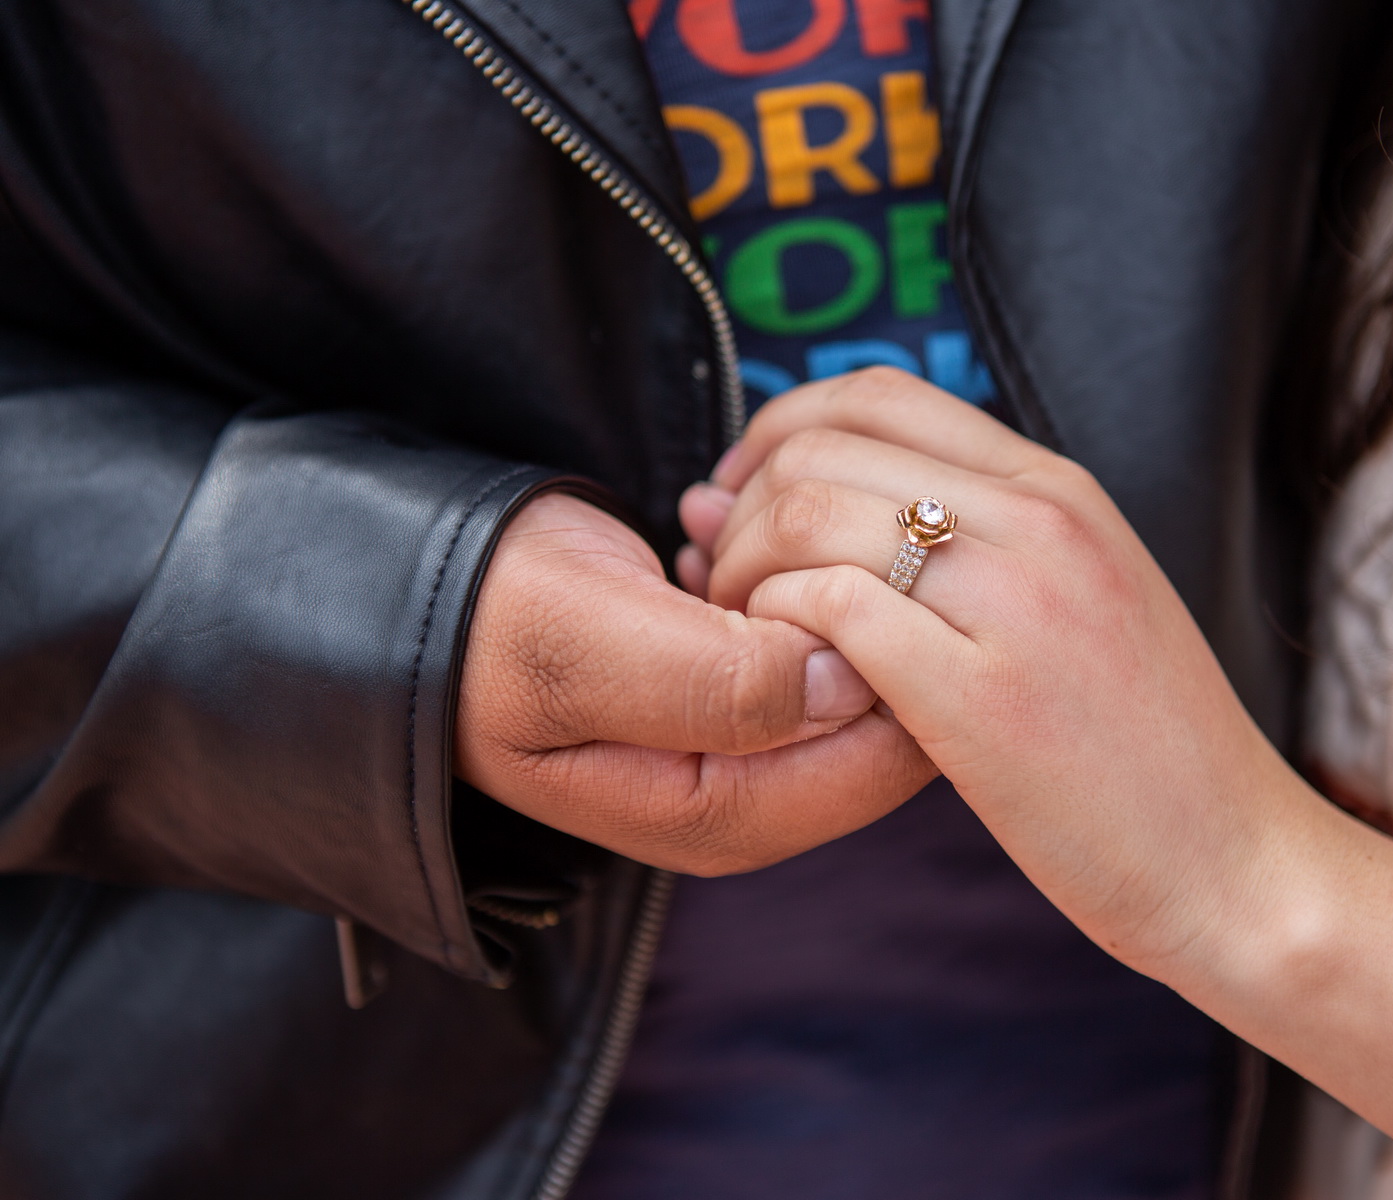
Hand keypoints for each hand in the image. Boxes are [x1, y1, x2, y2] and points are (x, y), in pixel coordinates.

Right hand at [456, 491, 936, 875]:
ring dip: (825, 587)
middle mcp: (757, 798)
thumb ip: (727, 683)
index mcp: (727, 818)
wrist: (424, 588)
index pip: (887, 757)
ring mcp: (755, 749)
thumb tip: (859, 680)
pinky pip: (824, 637)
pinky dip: (795, 577)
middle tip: (778, 539)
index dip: (893, 655)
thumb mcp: (593, 651)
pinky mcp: (747, 693)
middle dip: (863, 616)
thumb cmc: (494, 621)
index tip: (833, 566)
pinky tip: (720, 541)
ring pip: (864, 667)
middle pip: (891, 717)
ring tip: (728, 538)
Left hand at [687, 368, 1255, 961]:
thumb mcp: (1076, 605)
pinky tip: (785, 678)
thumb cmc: (1138, 748)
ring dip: (744, 574)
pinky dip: (775, 632)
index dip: (777, 433)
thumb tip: (781, 500)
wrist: (1237, 863)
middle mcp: (1042, 521)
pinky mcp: (985, 698)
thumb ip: (962, 545)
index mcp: (1061, 490)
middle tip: (726, 586)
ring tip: (746, 638)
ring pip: (811, 516)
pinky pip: (832, 609)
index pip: (876, 392)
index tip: (747, 503)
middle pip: (822, 448)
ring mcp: (1019, 603)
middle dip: (741, 510)